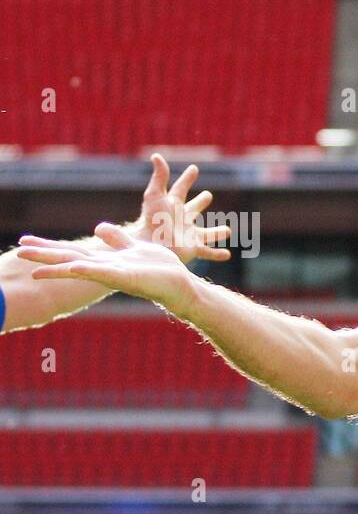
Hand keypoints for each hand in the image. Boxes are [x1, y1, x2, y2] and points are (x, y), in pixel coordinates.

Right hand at [16, 223, 198, 315]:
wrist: (182, 286)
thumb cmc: (159, 269)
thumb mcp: (134, 247)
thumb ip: (117, 238)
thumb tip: (98, 227)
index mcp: (106, 260)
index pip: (71, 252)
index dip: (48, 246)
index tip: (23, 241)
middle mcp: (107, 268)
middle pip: (70, 259)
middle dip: (45, 256)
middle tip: (18, 251)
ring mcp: (117, 275)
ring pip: (84, 269)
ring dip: (61, 267)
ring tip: (37, 268)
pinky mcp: (130, 278)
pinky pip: (107, 274)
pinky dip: (91, 271)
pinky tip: (76, 268)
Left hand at [127, 153, 230, 263]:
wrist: (152, 245)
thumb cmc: (152, 220)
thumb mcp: (155, 195)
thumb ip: (159, 177)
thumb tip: (156, 155)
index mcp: (173, 205)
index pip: (181, 188)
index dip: (187, 178)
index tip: (194, 169)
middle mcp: (182, 219)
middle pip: (193, 209)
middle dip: (200, 202)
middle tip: (208, 196)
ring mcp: (189, 234)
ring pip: (206, 233)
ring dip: (216, 232)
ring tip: (227, 230)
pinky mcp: (194, 248)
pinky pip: (209, 252)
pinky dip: (218, 254)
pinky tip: (227, 255)